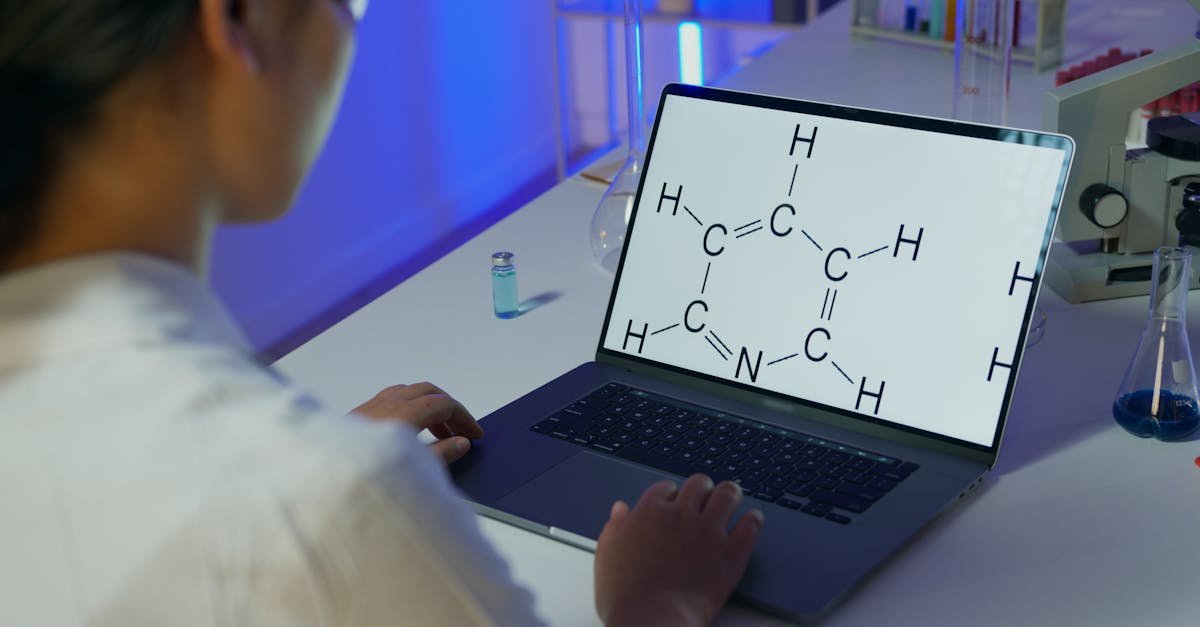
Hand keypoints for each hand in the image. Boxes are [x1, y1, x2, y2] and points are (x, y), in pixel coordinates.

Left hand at [350, 382, 483, 464]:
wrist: (323, 477)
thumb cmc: (366, 475)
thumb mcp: (413, 470)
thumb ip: (441, 454)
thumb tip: (461, 443)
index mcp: (405, 413)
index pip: (445, 405)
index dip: (464, 418)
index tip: (475, 434)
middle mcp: (388, 403)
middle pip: (429, 392)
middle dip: (449, 408)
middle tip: (460, 431)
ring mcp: (371, 406)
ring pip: (409, 392)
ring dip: (428, 406)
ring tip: (437, 432)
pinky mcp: (358, 413)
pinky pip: (390, 397)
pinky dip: (408, 406)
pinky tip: (408, 428)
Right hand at [594, 475, 763, 626]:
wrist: (650, 622)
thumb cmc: (625, 596)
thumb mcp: (607, 555)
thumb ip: (615, 527)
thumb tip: (621, 510)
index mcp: (650, 511)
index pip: (666, 488)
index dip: (671, 495)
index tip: (675, 502)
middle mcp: (680, 514)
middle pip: (698, 485)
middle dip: (701, 489)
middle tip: (705, 497)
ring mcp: (708, 532)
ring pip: (727, 494)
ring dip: (729, 494)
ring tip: (731, 497)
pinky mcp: (731, 553)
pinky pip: (751, 525)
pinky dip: (753, 519)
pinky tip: (752, 519)